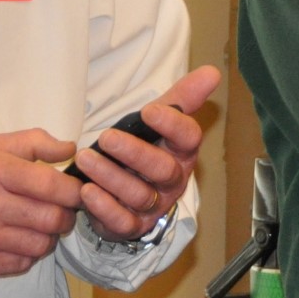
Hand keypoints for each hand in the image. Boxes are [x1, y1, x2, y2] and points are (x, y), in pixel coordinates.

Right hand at [0, 129, 86, 277]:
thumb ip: (34, 142)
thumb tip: (72, 149)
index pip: (52, 184)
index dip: (74, 190)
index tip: (78, 191)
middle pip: (51, 218)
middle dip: (66, 216)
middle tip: (63, 211)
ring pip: (40, 244)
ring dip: (49, 237)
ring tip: (41, 226)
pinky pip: (21, 263)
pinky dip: (29, 254)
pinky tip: (21, 241)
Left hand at [72, 64, 220, 239]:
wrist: (125, 192)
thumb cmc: (146, 149)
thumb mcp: (159, 120)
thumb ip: (181, 98)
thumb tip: (212, 71)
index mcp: (182, 152)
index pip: (188, 138)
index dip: (172, 125)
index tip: (148, 110)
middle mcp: (173, 180)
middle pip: (162, 169)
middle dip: (135, 153)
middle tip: (106, 138)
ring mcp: (153, 205)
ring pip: (139, 195)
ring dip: (111, 177)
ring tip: (86, 159)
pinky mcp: (132, 226)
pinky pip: (121, 221)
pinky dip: (103, 207)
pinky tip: (86, 191)